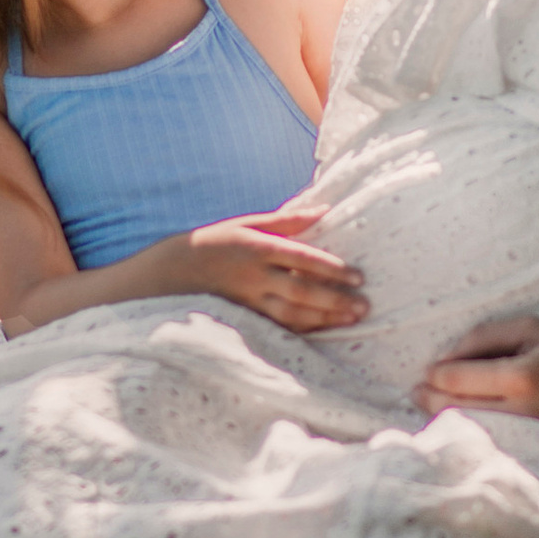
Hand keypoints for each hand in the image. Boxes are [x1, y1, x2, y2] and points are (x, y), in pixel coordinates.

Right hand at [185, 206, 367, 334]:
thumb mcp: (248, 223)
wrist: (174, 270)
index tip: (358, 277)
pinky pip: (278, 327)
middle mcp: (254, 275)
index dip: (332, 269)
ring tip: (352, 319)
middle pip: (301, 291)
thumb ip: (288, 219)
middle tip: (364, 305)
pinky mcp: (244, 317)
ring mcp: (248, 300)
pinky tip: (325, 329)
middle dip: (335, 300)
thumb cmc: (218, 241)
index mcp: (257, 247)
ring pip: (292, 314)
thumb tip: (325, 209)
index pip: (302, 258)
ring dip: (325, 318)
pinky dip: (304, 329)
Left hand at [416, 315, 538, 438]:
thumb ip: (484, 337)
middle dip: (427, 397)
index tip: (428, 369)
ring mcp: (518, 439)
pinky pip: (477, 441)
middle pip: (450, 409)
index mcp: (520, 378)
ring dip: (438, 417)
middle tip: (416, 389)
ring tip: (429, 401)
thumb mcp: (530, 329)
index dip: (434, 373)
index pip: (455, 379)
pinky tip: (453, 420)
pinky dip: (459, 431)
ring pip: (460, 430)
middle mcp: (517, 414)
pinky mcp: (519, 453)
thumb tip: (444, 358)